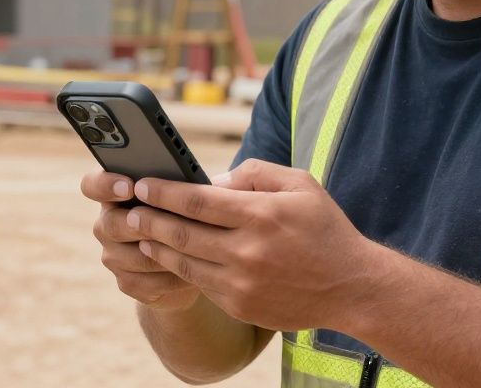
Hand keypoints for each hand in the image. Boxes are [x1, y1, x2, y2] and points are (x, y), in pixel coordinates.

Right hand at [80, 170, 200, 311]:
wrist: (192, 260)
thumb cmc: (189, 215)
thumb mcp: (185, 196)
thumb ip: (182, 186)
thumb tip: (203, 184)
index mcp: (115, 193)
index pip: (92, 185)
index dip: (106, 185)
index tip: (130, 187)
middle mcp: (107, 223)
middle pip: (110, 224)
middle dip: (140, 224)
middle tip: (164, 222)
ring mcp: (114, 255)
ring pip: (130, 257)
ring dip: (162, 253)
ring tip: (192, 249)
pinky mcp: (127, 283)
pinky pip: (145, 282)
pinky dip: (170, 277)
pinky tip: (192, 272)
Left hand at [129, 159, 376, 332]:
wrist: (351, 286)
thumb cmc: (324, 228)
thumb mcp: (300, 184)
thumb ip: (255, 173)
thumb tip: (214, 180)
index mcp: (261, 215)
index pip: (197, 201)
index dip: (164, 192)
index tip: (143, 184)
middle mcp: (247, 251)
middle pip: (181, 233)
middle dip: (149, 219)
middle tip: (129, 210)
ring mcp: (241, 283)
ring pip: (184, 262)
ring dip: (157, 246)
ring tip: (141, 232)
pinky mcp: (240, 306)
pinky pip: (200, 284)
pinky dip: (179, 268)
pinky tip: (169, 256)